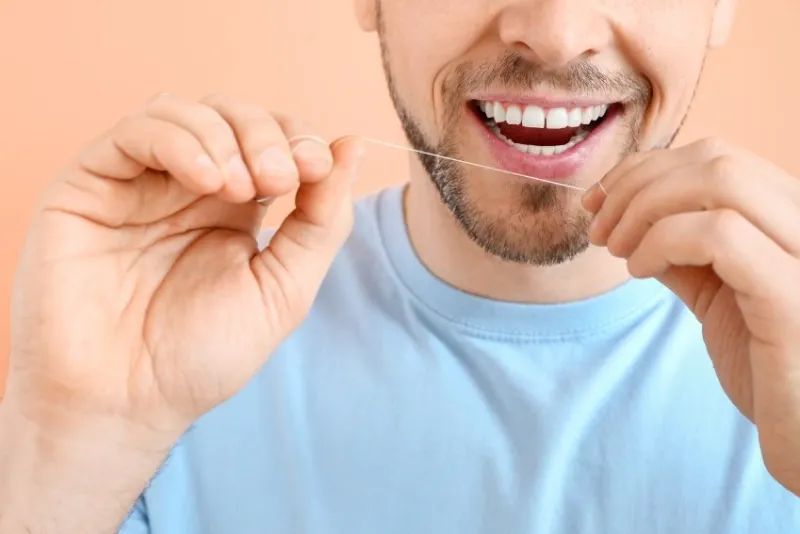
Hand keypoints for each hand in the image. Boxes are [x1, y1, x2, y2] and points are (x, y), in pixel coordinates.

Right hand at [7, 92, 363, 440]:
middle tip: (281, 177)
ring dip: (227, 135)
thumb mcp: (284, 289)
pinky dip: (180, 141)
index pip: (274, 140)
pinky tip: (207, 179)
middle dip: (268, 134)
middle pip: (234, 116)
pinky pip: (137, 132)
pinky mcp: (92, 184)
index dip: (300, 139)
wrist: (127, 403)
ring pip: (185, 110)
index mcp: (237, 208)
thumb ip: (322, 220)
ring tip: (241, 187)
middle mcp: (189, 187)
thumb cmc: (203, 356)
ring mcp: (141, 183)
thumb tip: (353, 146)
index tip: (318, 165)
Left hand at [582, 138, 799, 494]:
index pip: (718, 157)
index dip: (645, 169)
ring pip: (719, 180)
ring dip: (643, 208)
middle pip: (715, 158)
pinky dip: (663, 241)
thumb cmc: (770, 371)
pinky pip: (720, 234)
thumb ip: (685, 254)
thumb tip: (630, 220)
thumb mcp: (720, 298)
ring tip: (618, 249)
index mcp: (793, 219)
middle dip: (636, 183)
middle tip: (599, 227)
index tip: (598, 202)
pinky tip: (642, 270)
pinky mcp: (794, 295)